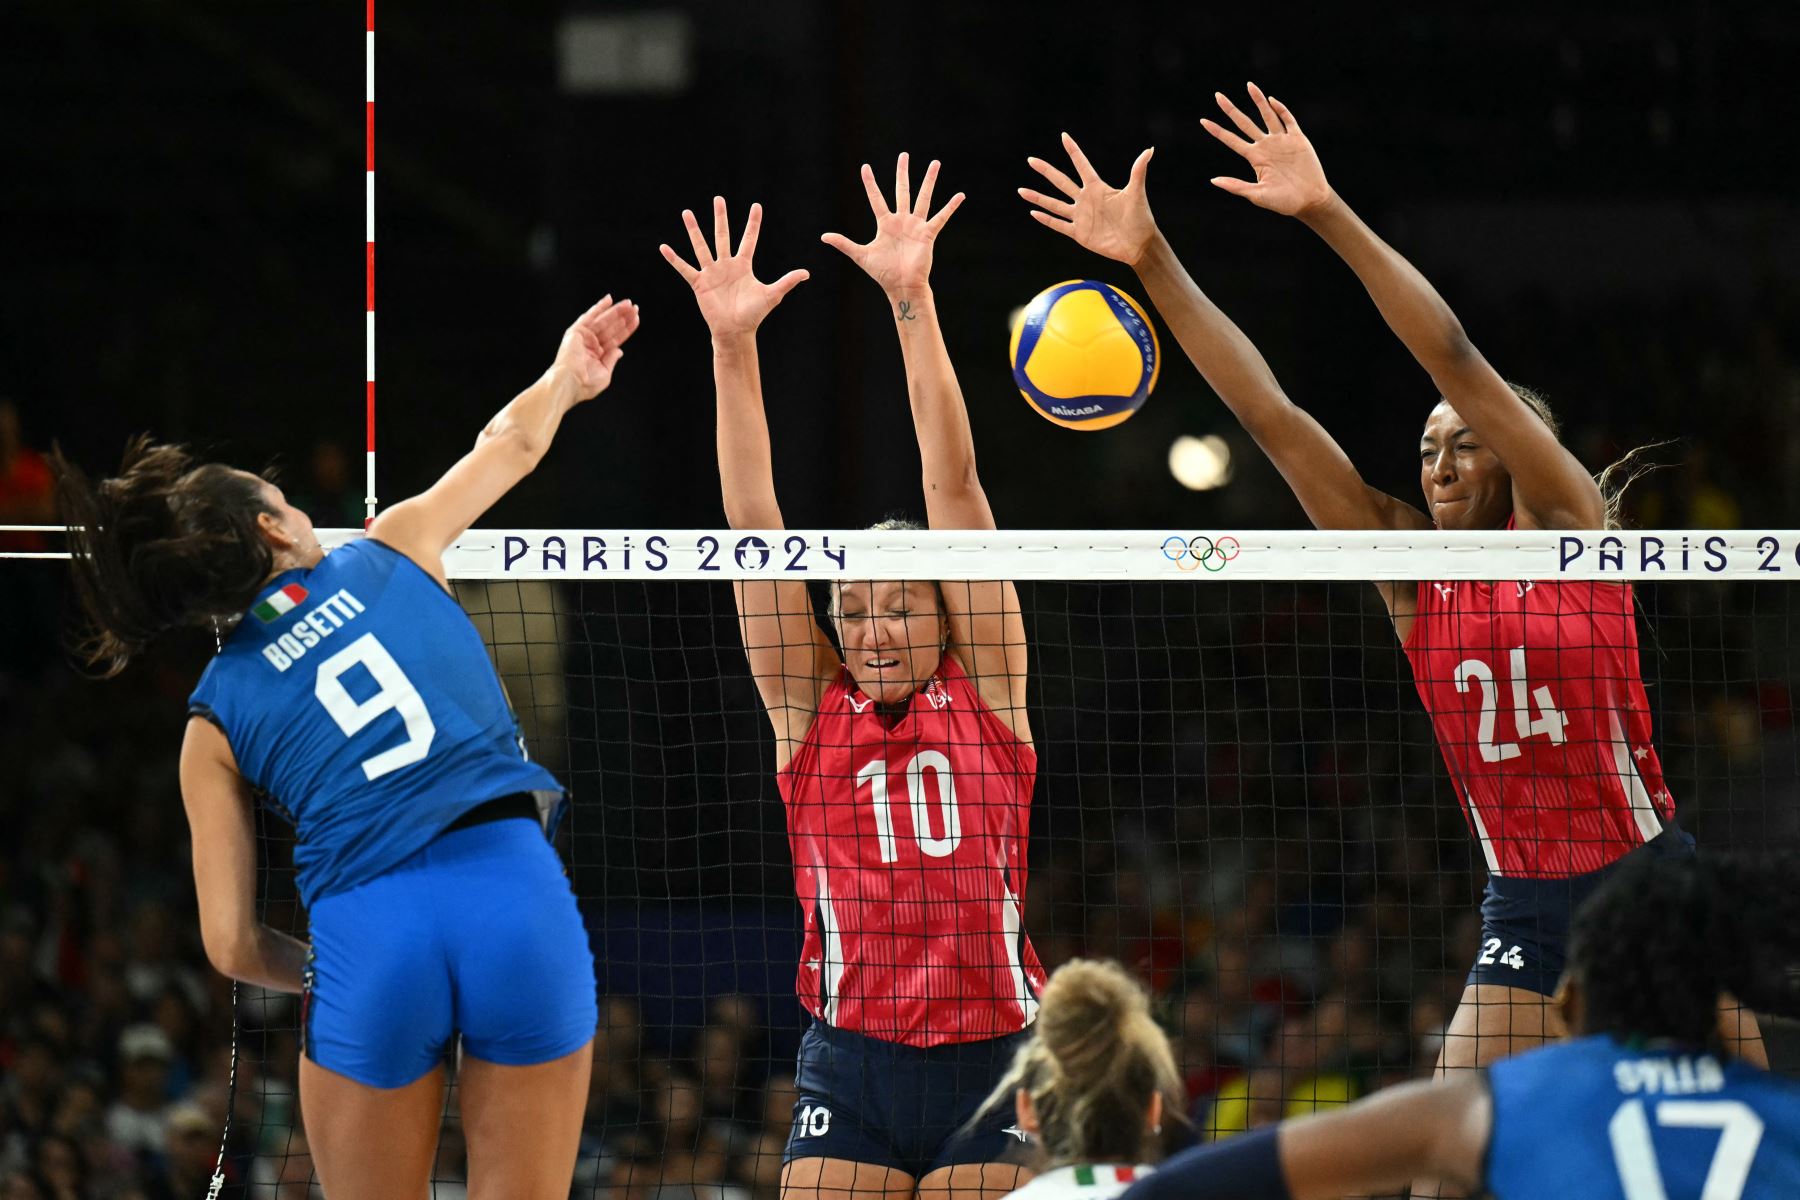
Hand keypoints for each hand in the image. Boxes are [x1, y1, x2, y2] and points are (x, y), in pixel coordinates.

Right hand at [552, 295, 639, 400]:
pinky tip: (609, 299)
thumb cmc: (585, 384)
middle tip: (635, 307)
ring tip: (629, 304)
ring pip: (603, 320)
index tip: (636, 319)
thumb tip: (620, 350)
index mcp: (597, 355)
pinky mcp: (577, 331)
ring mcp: (584, 337)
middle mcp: (591, 344)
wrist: (570, 383)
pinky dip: (599, 307)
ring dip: (616, 311)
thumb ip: (611, 359)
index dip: (626, 329)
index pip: (615, 338)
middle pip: (611, 327)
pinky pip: (589, 316)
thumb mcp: (605, 373)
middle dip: (623, 317)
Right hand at [660, 198, 808, 338]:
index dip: (753, 223)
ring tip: (686, 213)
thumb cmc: (754, 314)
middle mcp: (726, 265)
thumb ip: (787, 282)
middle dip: (721, 217)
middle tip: (718, 199)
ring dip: (694, 230)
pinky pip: (685, 269)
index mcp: (743, 265)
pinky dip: (674, 259)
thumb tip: (807, 273)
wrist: (736, 331)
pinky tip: (664, 248)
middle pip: (722, 236)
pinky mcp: (700, 283)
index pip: (749, 239)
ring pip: (701, 246)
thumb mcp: (772, 295)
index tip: (756, 206)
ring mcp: (711, 273)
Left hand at [821, 153, 962, 293]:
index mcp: (885, 224)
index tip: (865, 168)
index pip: (876, 198)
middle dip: (902, 172)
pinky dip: (951, 207)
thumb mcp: (860, 255)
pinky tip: (960, 196)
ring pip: (923, 198)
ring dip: (929, 181)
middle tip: (903, 154)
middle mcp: (901, 221)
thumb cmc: (883, 273)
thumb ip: (844, 243)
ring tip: (935, 163)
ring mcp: (916, 226)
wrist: (901, 286)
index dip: (870, 184)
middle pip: (902, 190)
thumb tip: (823, 237)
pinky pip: (941, 218)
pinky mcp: (927, 234)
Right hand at [1019, 133, 1157, 265]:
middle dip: (1046, 170)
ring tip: (1021, 190)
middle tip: (1031, 160)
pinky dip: (1046, 219)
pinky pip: (1059, 225)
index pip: (1082, 165)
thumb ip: (1138, 171)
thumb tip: (1149, 150)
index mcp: (1098, 187)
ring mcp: (1081, 216)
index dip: (1073, 151)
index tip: (1064, 136)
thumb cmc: (1140, 218)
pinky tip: (1033, 213)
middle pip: (1061, 182)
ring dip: (1038, 197)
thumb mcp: (1137, 193)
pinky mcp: (1079, 233)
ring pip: (1054, 203)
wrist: (1138, 244)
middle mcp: (1086, 199)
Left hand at [1201, 83, 1332, 216]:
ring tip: (1248, 85)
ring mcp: (1281, 141)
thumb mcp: (1257, 195)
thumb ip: (1236, 186)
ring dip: (1258, 101)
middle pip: (1245, 123)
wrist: (1309, 201)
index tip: (1203, 121)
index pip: (1232, 140)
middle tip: (1217, 95)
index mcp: (1255, 158)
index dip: (1218, 131)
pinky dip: (1281, 109)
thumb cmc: (1283, 202)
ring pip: (1267, 115)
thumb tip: (1213, 180)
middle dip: (1231, 110)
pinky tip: (1271, 100)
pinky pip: (1288, 120)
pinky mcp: (1298, 139)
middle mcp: (1265, 146)